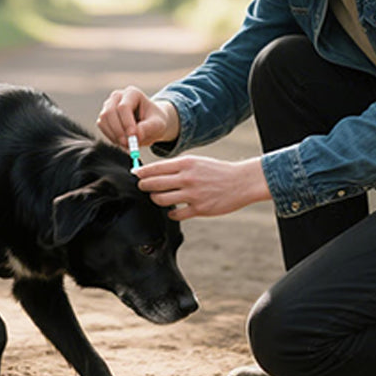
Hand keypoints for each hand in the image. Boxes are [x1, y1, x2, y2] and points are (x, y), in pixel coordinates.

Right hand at [97, 85, 179, 147]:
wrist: (150, 123)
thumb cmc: (155, 121)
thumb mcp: (158, 125)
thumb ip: (148, 128)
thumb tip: (135, 136)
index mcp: (133, 93)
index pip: (124, 107)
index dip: (127, 123)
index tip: (133, 136)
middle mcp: (118, 96)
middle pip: (110, 112)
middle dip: (118, 130)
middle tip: (128, 145)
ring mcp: (108, 105)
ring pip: (103, 119)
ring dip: (114, 135)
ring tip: (129, 144)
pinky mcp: (104, 115)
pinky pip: (102, 126)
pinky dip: (111, 136)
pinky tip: (123, 141)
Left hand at [133, 155, 271, 220]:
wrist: (240, 181)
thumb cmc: (216, 170)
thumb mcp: (196, 161)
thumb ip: (176, 166)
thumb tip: (153, 171)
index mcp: (185, 164)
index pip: (155, 168)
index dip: (141, 172)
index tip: (135, 174)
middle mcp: (187, 178)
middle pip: (153, 184)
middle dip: (144, 185)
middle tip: (142, 186)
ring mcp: (193, 195)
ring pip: (161, 199)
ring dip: (155, 199)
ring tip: (157, 197)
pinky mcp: (199, 209)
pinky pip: (176, 214)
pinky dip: (171, 213)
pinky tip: (173, 210)